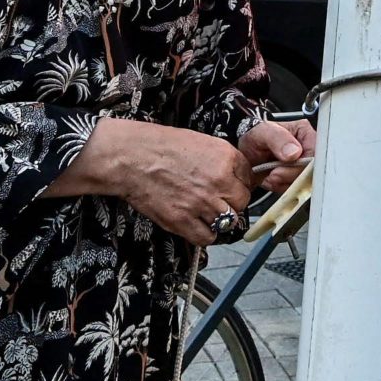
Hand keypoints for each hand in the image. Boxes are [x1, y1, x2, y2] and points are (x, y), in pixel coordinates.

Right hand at [53, 118, 252, 244]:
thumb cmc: (160, 146)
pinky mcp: (183, 221)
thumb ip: (222, 160)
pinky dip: (205, 234)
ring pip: (229, 221)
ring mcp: (202, 203)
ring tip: (206, 211)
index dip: (240, 182)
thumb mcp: (201, 142)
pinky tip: (197, 224)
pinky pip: (207, 237)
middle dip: (232, 201)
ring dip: (220, 218)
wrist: (130, 158)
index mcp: (226, 158)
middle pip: (242, 202)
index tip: (232, 185)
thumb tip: (235, 174)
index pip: (250, 178)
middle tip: (218, 198)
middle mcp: (219, 181)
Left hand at [241, 116, 314, 192]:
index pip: (315, 153)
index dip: (302, 164)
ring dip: (285, 183)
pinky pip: (295, 189)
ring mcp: (302, 166)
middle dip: (290, 175)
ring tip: (270, 176)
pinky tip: (272, 180)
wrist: (246, 153)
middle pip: (311, 170)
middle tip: (273, 173)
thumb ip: (278, 139)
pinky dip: (281, 188)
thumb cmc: (255, 137)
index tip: (283, 166)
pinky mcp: (296, 178)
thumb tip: (295, 152)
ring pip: (304, 182)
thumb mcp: (263, 133)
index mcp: (305, 134)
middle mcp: (307, 150)